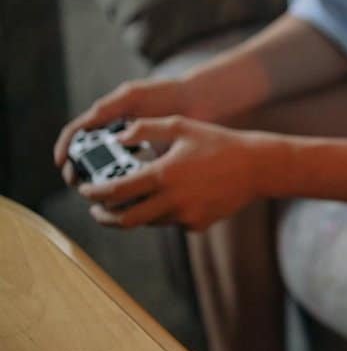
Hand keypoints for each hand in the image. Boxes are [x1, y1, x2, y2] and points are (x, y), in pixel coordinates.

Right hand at [54, 78, 197, 184]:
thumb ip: (108, 107)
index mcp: (106, 123)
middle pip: (89, 162)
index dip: (66, 151)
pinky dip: (129, 189)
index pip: (76, 139)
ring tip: (103, 191)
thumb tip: (85, 127)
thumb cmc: (165, 94)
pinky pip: (136, 183)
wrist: (200, 102)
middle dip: (81, 174)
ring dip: (103, 185)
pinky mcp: (153, 167)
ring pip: (111, 176)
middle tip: (81, 183)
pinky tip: (129, 195)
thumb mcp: (133, 96)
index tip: (63, 163)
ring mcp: (134, 156)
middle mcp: (116, 142)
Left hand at [76, 116, 263, 230]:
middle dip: (105, 217)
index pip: (116, 191)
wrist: (257, 167)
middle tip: (98, 210)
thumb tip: (118, 137)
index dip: (94, 193)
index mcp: (163, 174)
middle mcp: (172, 199)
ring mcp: (186, 215)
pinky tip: (172, 199)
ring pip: (148, 222)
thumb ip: (145, 128)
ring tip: (131, 202)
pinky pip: (172, 223)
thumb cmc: (218, 142)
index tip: (85, 190)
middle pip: (125, 219)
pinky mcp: (198, 225)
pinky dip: (164, 213)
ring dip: (134, 214)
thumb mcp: (181, 126)